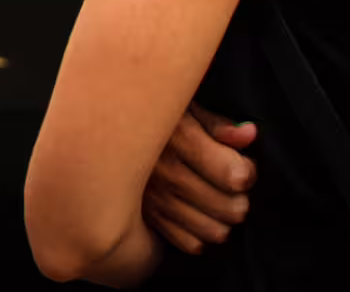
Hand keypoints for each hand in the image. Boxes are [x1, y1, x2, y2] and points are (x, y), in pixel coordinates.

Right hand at [142, 103, 257, 255]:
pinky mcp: (146, 218)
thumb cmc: (149, 116)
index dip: (247, 170)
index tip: (240, 163)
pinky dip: (200, 233)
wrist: (102, 130)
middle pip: (231, 208)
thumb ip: (217, 124)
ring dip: (222, 218)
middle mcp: (165, 172)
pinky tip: (196, 212)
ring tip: (215, 199)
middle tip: (229, 183)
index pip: (234, 176)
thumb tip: (248, 135)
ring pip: (215, 231)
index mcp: (177, 138)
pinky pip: (191, 244)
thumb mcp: (182, 106)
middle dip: (239, 196)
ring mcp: (154, 199)